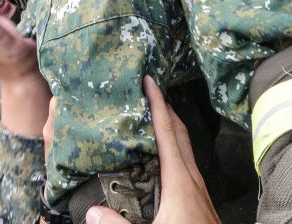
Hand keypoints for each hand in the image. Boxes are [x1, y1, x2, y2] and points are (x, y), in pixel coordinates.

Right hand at [84, 76, 219, 223]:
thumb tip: (91, 212)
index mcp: (180, 182)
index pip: (167, 133)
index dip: (157, 104)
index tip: (149, 80)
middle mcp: (193, 180)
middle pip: (180, 133)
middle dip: (165, 108)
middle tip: (149, 90)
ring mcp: (199, 190)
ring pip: (186, 148)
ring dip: (171, 128)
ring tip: (153, 118)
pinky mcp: (200, 200)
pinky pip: (187, 163)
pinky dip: (175, 149)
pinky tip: (164, 159)